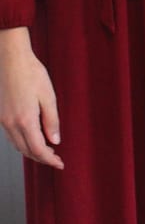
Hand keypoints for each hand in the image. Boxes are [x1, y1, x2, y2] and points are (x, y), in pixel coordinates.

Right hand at [0, 27, 62, 169]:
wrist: (11, 59)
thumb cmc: (32, 73)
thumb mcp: (48, 96)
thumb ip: (52, 121)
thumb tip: (55, 141)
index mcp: (25, 120)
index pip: (38, 149)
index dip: (49, 160)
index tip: (60, 164)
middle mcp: (11, 124)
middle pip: (26, 151)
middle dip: (41, 158)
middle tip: (56, 158)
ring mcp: (4, 120)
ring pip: (17, 145)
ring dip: (31, 151)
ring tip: (46, 151)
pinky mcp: (1, 115)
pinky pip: (11, 136)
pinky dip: (22, 142)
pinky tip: (32, 138)